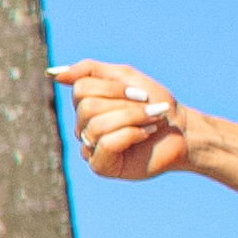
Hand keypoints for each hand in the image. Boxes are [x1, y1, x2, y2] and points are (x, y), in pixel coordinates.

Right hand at [47, 61, 188, 182]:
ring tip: (151, 122)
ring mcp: (89, 148)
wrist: (182, 131)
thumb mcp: (124, 77)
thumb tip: (55, 75)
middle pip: (88, 107)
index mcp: (85, 104)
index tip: (140, 93)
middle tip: (148, 109)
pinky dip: (131, 135)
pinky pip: (106, 144)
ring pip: (97, 126)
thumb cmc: (155, 103)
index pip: (80, 89)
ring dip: (132, 119)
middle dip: (125, 106)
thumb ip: (89, 71)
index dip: (113, 89)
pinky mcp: (101, 166)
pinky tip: (144, 136)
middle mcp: (83, 126)